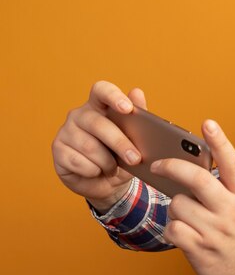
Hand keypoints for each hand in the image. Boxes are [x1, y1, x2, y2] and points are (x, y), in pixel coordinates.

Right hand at [51, 81, 145, 211]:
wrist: (107, 184)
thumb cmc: (121, 157)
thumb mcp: (135, 140)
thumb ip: (138, 118)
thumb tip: (137, 92)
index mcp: (99, 106)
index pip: (101, 90)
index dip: (113, 96)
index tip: (127, 109)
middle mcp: (79, 115)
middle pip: (98, 124)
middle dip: (119, 143)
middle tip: (135, 159)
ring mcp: (66, 131)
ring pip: (89, 146)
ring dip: (107, 162)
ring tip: (113, 169)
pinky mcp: (58, 150)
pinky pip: (78, 161)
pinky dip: (93, 171)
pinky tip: (96, 172)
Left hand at [152, 120, 234, 274]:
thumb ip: (223, 191)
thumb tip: (187, 171)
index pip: (231, 164)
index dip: (219, 142)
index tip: (207, 123)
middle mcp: (230, 212)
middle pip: (197, 179)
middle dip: (172, 167)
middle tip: (158, 164)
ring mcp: (215, 232)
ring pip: (177, 205)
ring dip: (175, 208)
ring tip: (187, 217)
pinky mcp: (200, 250)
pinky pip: (172, 229)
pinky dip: (172, 229)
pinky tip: (182, 234)